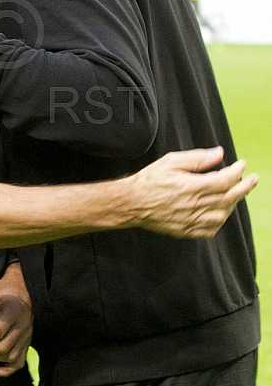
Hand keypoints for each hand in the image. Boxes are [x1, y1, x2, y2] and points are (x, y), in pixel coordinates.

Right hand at [130, 146, 257, 237]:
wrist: (132, 203)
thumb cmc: (150, 180)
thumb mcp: (171, 161)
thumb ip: (197, 158)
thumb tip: (219, 153)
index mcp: (192, 187)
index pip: (225, 180)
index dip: (237, 172)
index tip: (242, 164)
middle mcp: (195, 206)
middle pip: (229, 198)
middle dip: (244, 187)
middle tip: (253, 179)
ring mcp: (191, 221)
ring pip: (223, 215)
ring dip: (233, 203)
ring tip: (237, 193)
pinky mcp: (187, 232)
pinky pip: (211, 229)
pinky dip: (220, 220)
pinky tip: (221, 211)